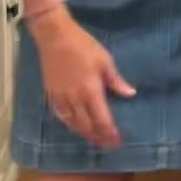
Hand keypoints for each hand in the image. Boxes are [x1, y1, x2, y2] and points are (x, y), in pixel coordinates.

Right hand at [31, 7, 134, 147]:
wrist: (54, 36)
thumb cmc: (83, 45)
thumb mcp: (104, 60)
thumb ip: (116, 80)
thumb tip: (130, 94)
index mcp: (90, 91)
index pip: (102, 120)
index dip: (110, 134)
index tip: (117, 142)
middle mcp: (75, 99)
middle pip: (86, 126)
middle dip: (97, 137)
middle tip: (107, 144)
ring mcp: (61, 97)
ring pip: (72, 123)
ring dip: (83, 133)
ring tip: (92, 137)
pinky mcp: (51, 93)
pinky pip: (60, 114)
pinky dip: (68, 123)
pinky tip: (73, 124)